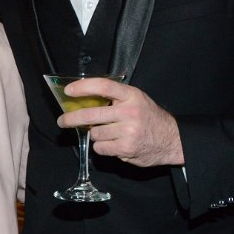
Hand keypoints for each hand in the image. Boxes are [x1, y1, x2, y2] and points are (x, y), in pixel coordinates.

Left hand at [57, 78, 183, 166]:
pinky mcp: (126, 148)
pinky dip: (102, 147)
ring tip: (109, 133)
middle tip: (62, 121)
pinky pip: (100, 147)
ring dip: (96, 134)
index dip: (83, 87)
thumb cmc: (149, 117)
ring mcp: (128, 131)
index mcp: (131, 95)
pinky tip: (114, 143)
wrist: (171, 139)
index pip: (103, 86)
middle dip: (72, 118)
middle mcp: (130, 111)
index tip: (68, 91)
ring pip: (95, 133)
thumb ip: (114, 98)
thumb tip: (83, 99)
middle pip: (92, 114)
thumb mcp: (136, 100)